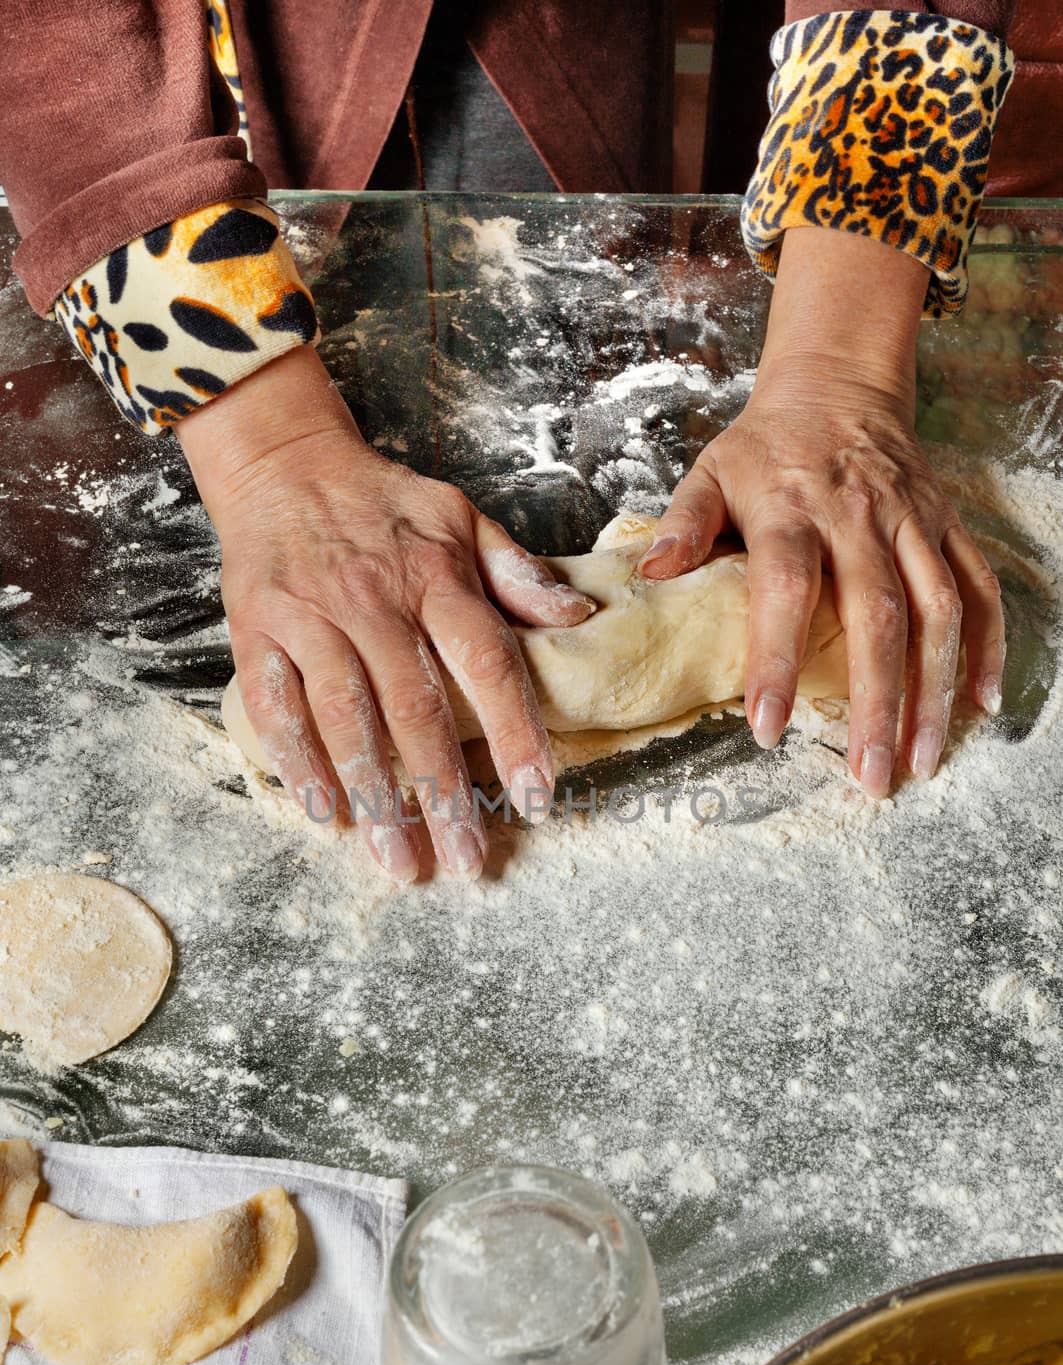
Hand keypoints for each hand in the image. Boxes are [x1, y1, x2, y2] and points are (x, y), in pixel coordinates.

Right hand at [175, 347, 593, 881]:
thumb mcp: (461, 518)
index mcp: (436, 580)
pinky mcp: (258, 631)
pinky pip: (278, 707)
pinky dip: (300, 763)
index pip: (488, 664)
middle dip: (444, 792)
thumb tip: (579, 619)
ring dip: (376, 795)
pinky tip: (325, 814)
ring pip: (347, 717)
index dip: (515, 733)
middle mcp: (376, 603)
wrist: (283, 463)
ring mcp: (312, 619)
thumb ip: (517, 574)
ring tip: (400, 859)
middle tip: (466, 859)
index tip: (535, 798)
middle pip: (417, 709)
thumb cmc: (382, 503)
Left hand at [641, 229, 1003, 797]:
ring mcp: (912, 523)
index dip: (778, 659)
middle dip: (876, 703)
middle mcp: (861, 518)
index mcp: (793, 511)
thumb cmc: (765, 447)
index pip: (786, 589)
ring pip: (937, 612)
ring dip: (933, 691)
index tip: (768, 727)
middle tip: (869, 776)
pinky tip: (982, 704)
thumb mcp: (711, 471)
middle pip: (876, 617)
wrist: (838, 387)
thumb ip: (684, 523)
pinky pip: (978, 589)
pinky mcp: (947, 526)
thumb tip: (652, 574)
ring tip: (922, 760)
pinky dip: (987, 647)